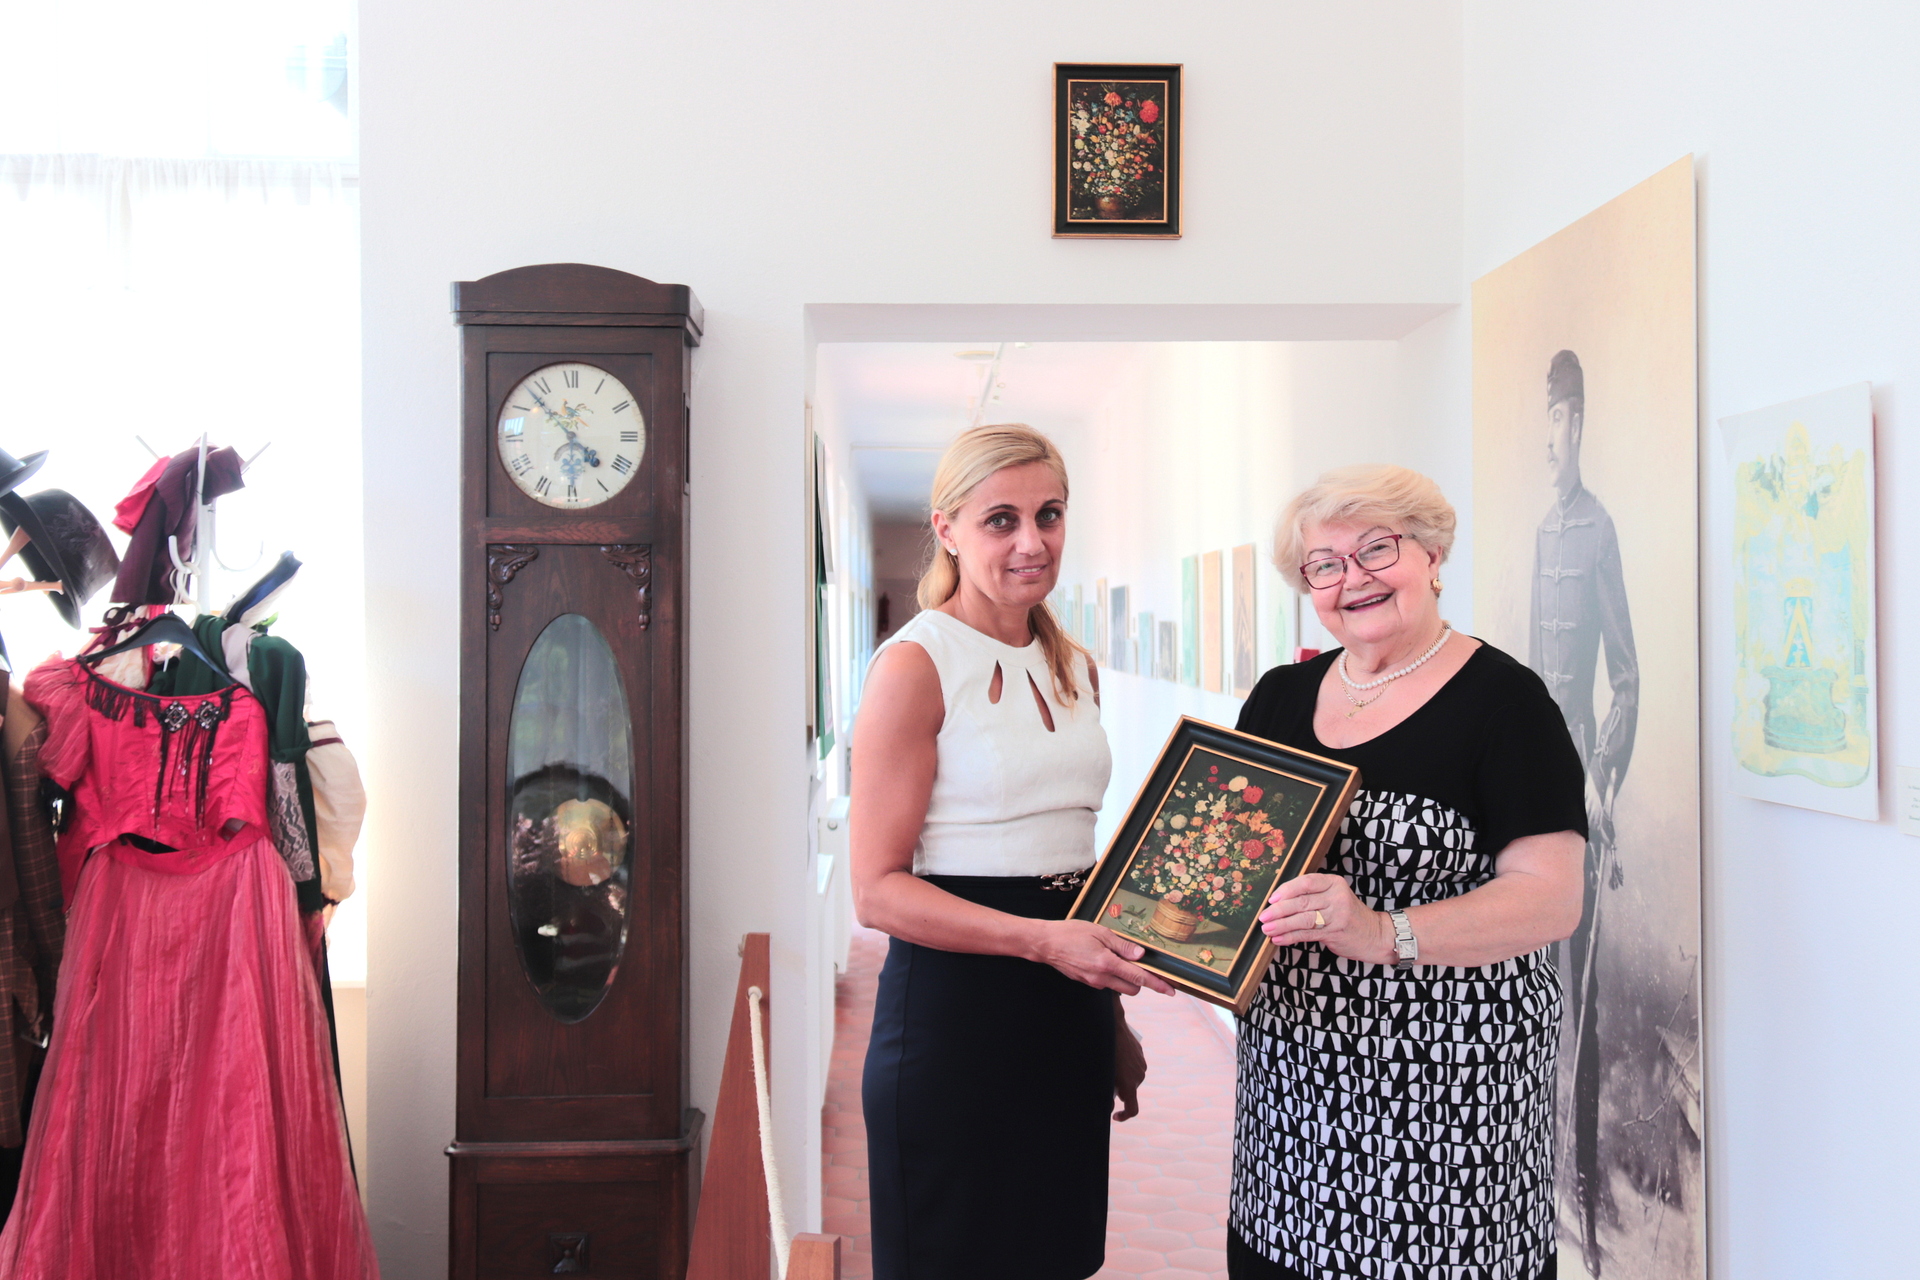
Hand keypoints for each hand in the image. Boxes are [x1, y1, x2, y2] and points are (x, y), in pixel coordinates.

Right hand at [1030, 920, 1175, 996]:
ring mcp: (1093, 982)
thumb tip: (1140, 955)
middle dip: (1141, 981)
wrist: (1045, 944)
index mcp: (1107, 963)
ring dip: (1126, 978)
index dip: (1157, 984)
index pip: (1139, 978)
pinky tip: (1103, 960)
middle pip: (1133, 989)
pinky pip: (1106, 983)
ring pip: (1120, 987)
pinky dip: (1112, 976)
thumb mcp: (1100, 932)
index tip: (1170, 990)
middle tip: (1141, 965)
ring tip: (1118, 958)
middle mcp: (1102, 977)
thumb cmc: (1070, 933)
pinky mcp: (1087, 983)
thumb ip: (1122, 945)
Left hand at [1113, 1008, 1146, 1120]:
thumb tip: (1109, 1104)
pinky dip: (1126, 1066)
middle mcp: (1139, 1076)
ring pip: (1131, 1077)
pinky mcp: (1141, 1055)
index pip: (1132, 1109)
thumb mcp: (1102, 1075)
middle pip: (1129, 1091)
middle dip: (1118, 1090)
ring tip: (1110, 1065)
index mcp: (1129, 1084)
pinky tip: (1115, 1056)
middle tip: (1105, 1081)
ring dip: (1122, 1077)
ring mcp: (1141, 1065)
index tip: (1115, 1116)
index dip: (1124, 1116)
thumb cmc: (1103, 1052)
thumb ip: (1106, 1092)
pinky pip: (1133, 1066)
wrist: (1112, 1026)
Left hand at [1258, 873, 1391, 964]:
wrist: (1375, 934)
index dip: (1286, 890)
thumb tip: (1278, 901)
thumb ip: (1311, 896)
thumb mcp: (1334, 897)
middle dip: (1279, 910)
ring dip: (1282, 925)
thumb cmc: (1348, 915)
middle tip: (1264, 916)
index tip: (1272, 899)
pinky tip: (1279, 939)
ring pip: (1303, 919)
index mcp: (1334, 883)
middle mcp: (1336, 896)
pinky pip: (1308, 934)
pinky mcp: (1336, 932)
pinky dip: (1291, 937)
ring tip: (1267, 928)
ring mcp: (1338, 915)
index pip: (1306, 882)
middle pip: (1302, 902)